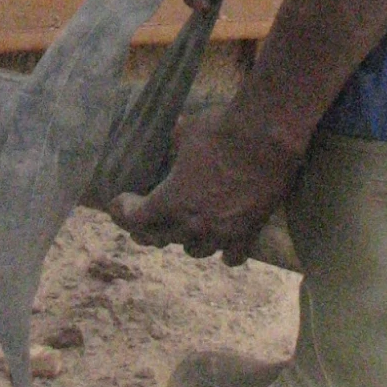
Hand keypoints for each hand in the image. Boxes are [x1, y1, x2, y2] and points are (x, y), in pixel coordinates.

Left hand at [110, 106, 301, 263]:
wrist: (267, 136)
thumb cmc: (223, 129)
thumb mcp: (185, 131)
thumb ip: (172, 143)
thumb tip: (170, 139)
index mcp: (170, 200)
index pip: (135, 219)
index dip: (122, 211)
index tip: (119, 203)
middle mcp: (192, 224)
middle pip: (159, 239)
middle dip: (146, 229)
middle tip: (142, 222)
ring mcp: (221, 232)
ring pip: (194, 251)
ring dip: (185, 240)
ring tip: (185, 229)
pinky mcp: (248, 232)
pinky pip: (231, 257)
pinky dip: (224, 252)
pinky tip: (223, 246)